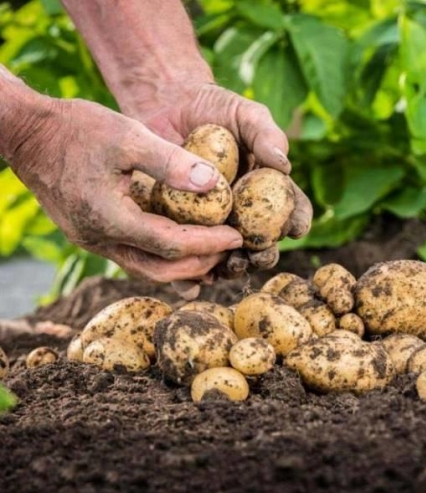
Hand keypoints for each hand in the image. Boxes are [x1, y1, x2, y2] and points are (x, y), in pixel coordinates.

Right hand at [8, 97, 242, 281]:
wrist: (27, 132)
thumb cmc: (76, 128)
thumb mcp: (128, 136)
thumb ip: (171, 162)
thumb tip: (215, 184)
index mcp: (110, 219)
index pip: (172, 245)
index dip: (209, 244)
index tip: (238, 237)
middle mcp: (99, 239)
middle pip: (161, 270)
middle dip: (200, 263)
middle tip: (230, 249)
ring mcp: (91, 240)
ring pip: (146, 269)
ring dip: (182, 266)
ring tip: (214, 254)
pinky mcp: (90, 234)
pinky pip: (133, 256)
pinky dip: (162, 257)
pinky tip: (182, 248)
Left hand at [133, 82, 312, 293]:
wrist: (167, 106)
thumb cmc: (215, 108)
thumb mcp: (246, 114)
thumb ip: (267, 136)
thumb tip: (284, 166)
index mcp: (268, 191)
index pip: (292, 211)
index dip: (297, 222)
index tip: (295, 228)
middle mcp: (244, 213)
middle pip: (262, 243)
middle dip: (263, 255)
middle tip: (258, 253)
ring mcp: (213, 223)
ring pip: (227, 257)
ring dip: (230, 267)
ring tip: (226, 266)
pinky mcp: (180, 227)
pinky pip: (188, 255)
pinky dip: (191, 273)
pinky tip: (192, 280)